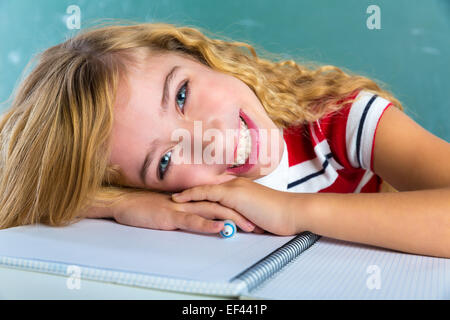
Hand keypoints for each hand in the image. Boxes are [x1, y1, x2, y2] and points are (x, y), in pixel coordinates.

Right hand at [110, 190, 257, 233]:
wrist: (125, 203)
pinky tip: (220, 228)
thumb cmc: (148, 207)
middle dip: (242, 214)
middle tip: (258, 224)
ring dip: (231, 219)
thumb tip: (206, 218)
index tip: (253, 216)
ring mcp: (182, 207)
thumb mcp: (174, 208)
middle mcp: (191, 200)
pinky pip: (192, 220)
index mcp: (193, 198)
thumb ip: (190, 211)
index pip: (220, 201)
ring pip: (212, 211)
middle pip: (222, 204)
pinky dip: (208, 224)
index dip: (237, 208)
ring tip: (248, 227)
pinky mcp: (171, 216)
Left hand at [172, 177, 303, 235]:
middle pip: (206, 187)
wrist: (292, 212)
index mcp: (241, 188)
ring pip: (203, 189)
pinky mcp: (233, 195)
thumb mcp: (256, 214)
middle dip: (188, 191)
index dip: (200, 192)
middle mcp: (235, 184)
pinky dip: (192, 196)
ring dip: (186, 194)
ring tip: (169, 198)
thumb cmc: (278, 215)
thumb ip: (244, 215)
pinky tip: (180, 200)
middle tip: (170, 195)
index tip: (185, 196)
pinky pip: (207, 194)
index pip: (215, 189)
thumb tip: (236, 222)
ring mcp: (234, 188)